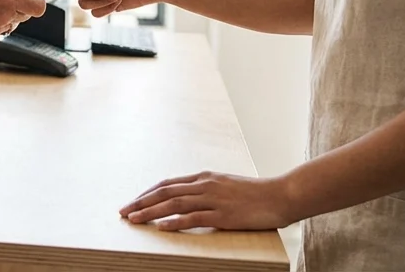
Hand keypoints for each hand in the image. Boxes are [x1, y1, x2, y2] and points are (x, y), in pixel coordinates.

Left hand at [121, 171, 297, 231]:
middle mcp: (205, 185)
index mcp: (204, 177)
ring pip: (173, 204)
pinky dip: (174, 222)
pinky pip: (193, 218)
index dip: (147, 193)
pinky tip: (160, 228)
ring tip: (133, 220)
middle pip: (164, 192)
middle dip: (140, 202)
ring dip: (150, 212)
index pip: (167, 184)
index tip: (132, 202)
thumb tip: (190, 200)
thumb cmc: (256, 194)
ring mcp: (213, 199)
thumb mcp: (226, 186)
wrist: (281, 195)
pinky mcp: (223, 214)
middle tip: (123, 212)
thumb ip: (207, 191)